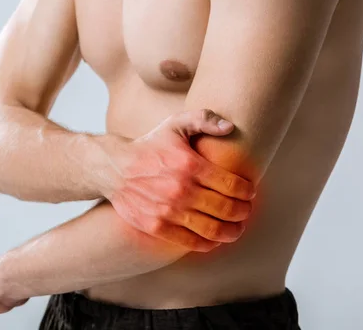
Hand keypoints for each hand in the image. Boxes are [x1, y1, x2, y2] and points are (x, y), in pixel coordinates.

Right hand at [104, 109, 255, 251]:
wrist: (113, 168)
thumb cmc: (149, 146)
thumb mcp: (174, 125)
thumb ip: (203, 119)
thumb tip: (230, 127)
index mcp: (190, 164)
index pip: (233, 185)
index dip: (247, 192)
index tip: (249, 192)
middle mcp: (181, 189)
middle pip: (227, 209)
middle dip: (244, 212)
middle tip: (246, 211)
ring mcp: (168, 210)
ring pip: (213, 230)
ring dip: (232, 232)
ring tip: (237, 228)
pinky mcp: (157, 226)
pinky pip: (191, 242)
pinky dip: (209, 243)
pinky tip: (215, 239)